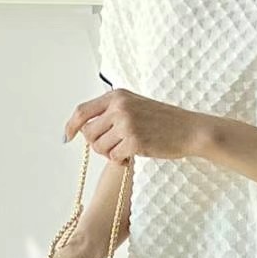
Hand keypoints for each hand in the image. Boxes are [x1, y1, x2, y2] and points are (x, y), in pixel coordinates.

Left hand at [64, 89, 202, 162]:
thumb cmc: (163, 120)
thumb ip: (112, 112)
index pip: (82, 111)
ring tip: (126, 151)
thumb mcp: (135, 105)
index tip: (67, 137)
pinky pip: (114, 157)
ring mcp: (127, 124)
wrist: (189, 129)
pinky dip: (121, 161)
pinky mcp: (135, 142)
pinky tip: (132, 157)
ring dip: (110, 153)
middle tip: (113, 148)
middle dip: (97, 145)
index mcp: (117, 96)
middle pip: (89, 134)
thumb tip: (85, 129)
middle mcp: (119, 107)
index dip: (71, 126)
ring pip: (100, 148)